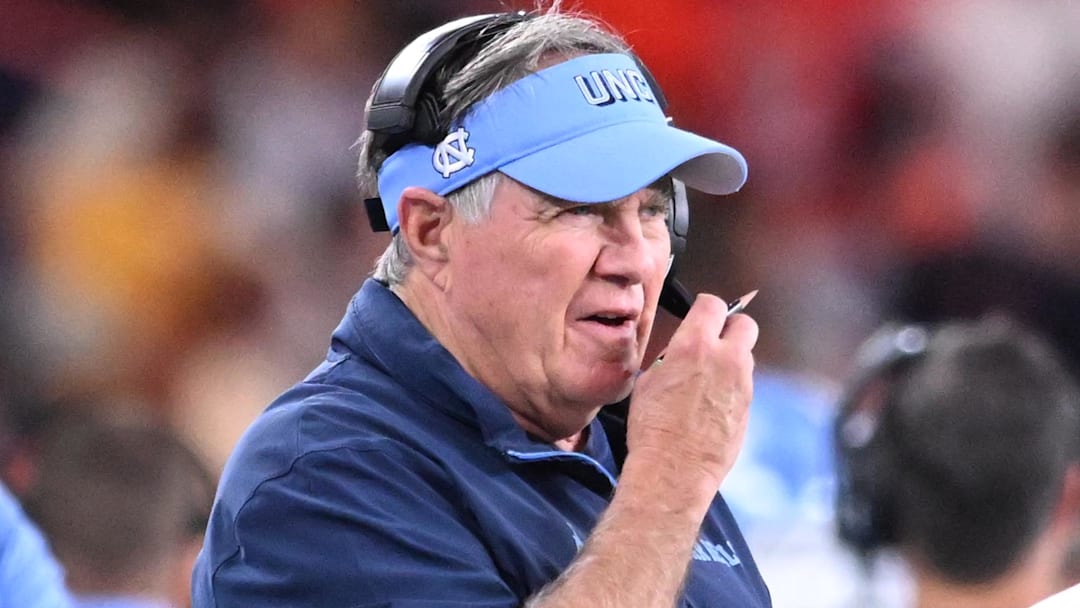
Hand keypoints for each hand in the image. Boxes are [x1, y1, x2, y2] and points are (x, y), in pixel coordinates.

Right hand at [625, 293, 758, 501]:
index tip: (698, 317)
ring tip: (708, 379)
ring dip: (731, 360)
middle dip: (730, 327)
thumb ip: (671, 358)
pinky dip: (732, 387)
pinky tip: (711, 405)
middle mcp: (726, 359)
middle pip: (745, 324)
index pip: (713, 304)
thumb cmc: (652, 426)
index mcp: (695, 345)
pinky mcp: (750, 408)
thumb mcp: (648, 380)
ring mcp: (742, 384)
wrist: (673, 468)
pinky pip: (744, 385)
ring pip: (746, 356)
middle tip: (713, 341)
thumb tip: (678, 355)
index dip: (704, 309)